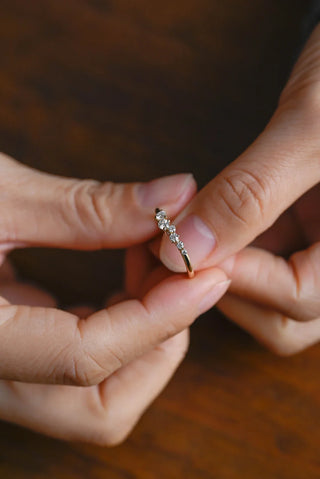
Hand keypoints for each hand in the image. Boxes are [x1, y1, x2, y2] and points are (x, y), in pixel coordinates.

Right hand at [0, 153, 228, 443]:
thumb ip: (90, 206)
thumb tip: (176, 195)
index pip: (84, 357)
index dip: (158, 318)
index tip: (207, 275)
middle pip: (98, 409)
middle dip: (156, 345)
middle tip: (181, 276)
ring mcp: (1, 373)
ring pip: (93, 397)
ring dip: (143, 336)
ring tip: (151, 268)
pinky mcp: (13, 355)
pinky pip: (81, 368)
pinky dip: (119, 327)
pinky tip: (123, 279)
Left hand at [158, 25, 319, 355]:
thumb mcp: (309, 127)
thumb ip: (249, 192)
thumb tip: (185, 248)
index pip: (305, 298)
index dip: (245, 281)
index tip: (190, 250)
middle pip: (290, 317)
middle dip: (234, 292)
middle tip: (185, 256)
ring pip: (274, 294)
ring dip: (228, 274)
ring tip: (187, 240)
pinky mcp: (302, 222)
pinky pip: (266, 256)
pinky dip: (232, 249)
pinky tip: (204, 224)